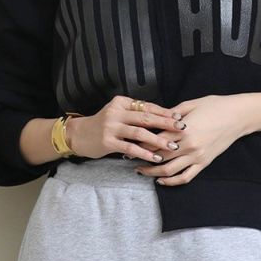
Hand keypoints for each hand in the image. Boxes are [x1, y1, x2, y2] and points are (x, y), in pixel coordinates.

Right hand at [66, 94, 186, 163]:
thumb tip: (162, 117)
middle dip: (166, 123)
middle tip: (182, 129)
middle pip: (146, 117)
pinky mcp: (108, 142)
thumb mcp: (117, 113)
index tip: (179, 117)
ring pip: (140, 133)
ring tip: (173, 146)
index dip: (164, 112)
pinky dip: (145, 153)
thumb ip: (134, 113)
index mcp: (121, 102)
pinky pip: (130, 148)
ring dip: (158, 140)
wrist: (78, 135)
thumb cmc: (102, 125)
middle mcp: (116, 112)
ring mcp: (111, 127)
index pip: (147, 106)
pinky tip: (156, 158)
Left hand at [133, 95, 247, 185]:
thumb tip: (156, 118)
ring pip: (169, 171)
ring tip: (141, 171)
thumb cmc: (215, 106)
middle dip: (141, 159)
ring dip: (152, 173)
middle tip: (129, 158)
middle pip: (158, 157)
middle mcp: (188, 146)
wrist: (238, 116)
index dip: (139, 142)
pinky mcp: (204, 163)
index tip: (129, 142)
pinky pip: (185, 177)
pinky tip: (161, 180)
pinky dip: (171, 182)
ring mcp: (196, 156)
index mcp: (183, 129)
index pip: (155, 139)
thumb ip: (172, 113)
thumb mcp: (191, 104)